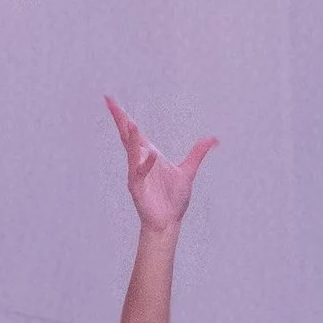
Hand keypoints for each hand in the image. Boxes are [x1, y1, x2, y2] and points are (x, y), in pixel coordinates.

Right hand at [106, 97, 214, 237]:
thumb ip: (197, 153)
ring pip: (131, 151)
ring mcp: (136, 173)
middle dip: (119, 119)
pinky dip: (145, 163)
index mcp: (148, 155)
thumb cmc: (173, 199)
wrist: (168, 222)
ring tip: (128, 121)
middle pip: (127, 136)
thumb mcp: (188, 171)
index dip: (123, 116)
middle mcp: (139, 161)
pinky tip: (150, 154)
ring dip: (130, 137)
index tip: (111, 100)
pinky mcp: (137, 187)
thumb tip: (213, 139)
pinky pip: (139, 173)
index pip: (134, 132)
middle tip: (109, 101)